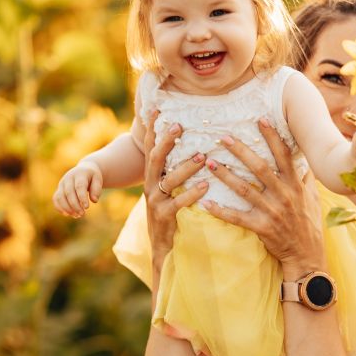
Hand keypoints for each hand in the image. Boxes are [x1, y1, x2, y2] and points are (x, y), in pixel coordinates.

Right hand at [53, 160, 102, 217]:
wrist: (84, 170)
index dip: (82, 197)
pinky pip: (55, 199)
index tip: (87, 207)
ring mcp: (62, 183)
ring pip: (60, 197)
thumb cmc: (92, 177)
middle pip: (69, 193)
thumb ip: (97, 189)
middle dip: (75, 205)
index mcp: (79, 174)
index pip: (79, 186)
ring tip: (77, 216)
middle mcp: (68, 178)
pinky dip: (59, 207)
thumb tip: (94, 201)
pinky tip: (67, 214)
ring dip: (67, 208)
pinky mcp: (59, 189)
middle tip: (82, 214)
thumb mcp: (98, 179)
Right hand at [142, 111, 207, 268]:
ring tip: (203, 156)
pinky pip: (179, 203)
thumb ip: (175, 170)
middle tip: (178, 126)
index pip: (149, 149)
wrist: (163, 248)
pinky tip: (206, 185)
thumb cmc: (170, 214)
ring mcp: (156, 202)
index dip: (150, 129)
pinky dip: (192, 194)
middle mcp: (150, 186)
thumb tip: (194, 146)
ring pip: (169, 180)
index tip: (156, 108)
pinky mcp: (165, 217)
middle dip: (166, 142)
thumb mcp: (168, 190)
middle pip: (155, 159)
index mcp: (151, 177)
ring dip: (186, 167)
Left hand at [201, 120, 326, 277]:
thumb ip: (306, 178)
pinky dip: (220, 211)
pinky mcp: (262, 228)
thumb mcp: (313, 198)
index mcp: (295, 185)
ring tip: (209, 163)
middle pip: (260, 168)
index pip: (284, 155)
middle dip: (240, 151)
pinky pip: (237, 217)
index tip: (260, 120)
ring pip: (245, 189)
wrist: (307, 255)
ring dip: (225, 175)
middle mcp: (284, 195)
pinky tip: (205, 203)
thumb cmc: (309, 225)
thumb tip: (304, 158)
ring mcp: (272, 212)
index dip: (273, 137)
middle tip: (222, 137)